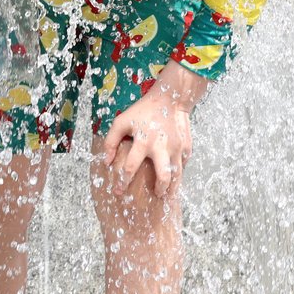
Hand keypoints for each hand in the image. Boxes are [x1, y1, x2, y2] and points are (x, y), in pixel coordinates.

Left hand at [100, 62, 205, 197]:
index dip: (123, 182)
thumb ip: (111, 141)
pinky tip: (174, 175)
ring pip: (178, 175)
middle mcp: (161, 146)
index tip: (118, 192)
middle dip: (159, 189)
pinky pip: (184, 164)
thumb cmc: (143, 111)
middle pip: (163, 176)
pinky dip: (179, 171)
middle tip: (156, 195)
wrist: (171, 98)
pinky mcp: (187, 146)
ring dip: (173, 187)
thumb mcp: (122, 121)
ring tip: (167, 194)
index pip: (131, 167)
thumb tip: (107, 162)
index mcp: (143, 141)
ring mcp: (177, 147)